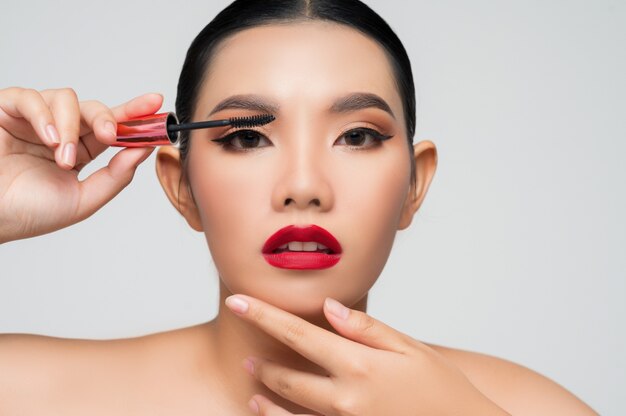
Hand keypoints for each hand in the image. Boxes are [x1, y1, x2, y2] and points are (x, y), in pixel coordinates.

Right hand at [0, 87, 160, 243]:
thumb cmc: (29, 213)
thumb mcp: (83, 200)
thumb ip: (116, 176)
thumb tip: (143, 150)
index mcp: (79, 152)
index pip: (112, 127)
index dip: (134, 113)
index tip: (156, 103)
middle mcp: (60, 132)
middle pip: (93, 109)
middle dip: (108, 118)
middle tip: (111, 135)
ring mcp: (34, 120)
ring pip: (66, 99)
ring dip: (70, 127)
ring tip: (63, 157)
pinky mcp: (7, 111)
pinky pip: (30, 97)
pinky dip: (44, 116)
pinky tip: (48, 140)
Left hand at [225, 294, 510, 415]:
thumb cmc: (443, 388)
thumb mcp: (410, 350)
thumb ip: (367, 329)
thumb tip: (330, 309)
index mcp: (359, 364)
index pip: (298, 334)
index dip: (263, 315)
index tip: (237, 301)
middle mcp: (345, 397)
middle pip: (288, 376)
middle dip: (264, 362)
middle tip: (250, 355)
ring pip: (288, 414)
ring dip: (266, 399)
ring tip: (253, 386)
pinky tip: (269, 414)